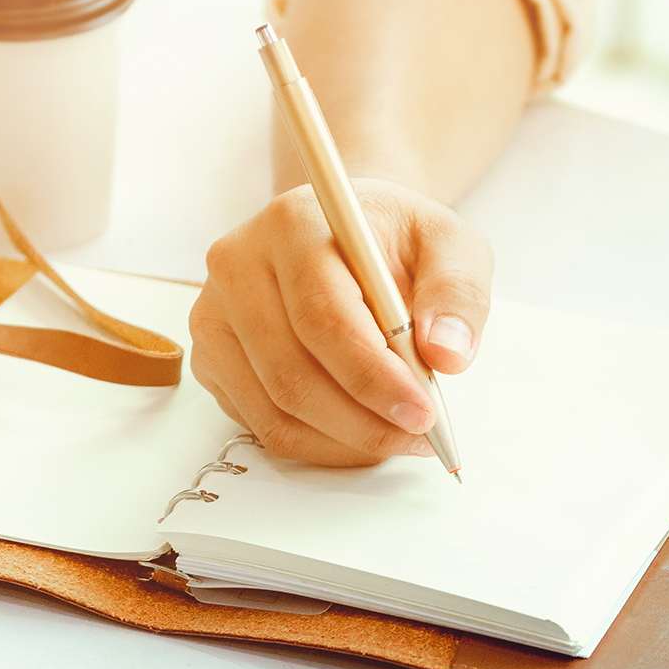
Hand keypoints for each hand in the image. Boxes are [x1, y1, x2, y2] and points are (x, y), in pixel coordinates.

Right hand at [193, 179, 492, 465]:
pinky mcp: (211, 357)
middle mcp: (237, 266)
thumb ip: (457, 293)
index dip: (373, 377)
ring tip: (397, 437)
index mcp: (293, 224)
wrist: (344, 234)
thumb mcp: (449, 244)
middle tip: (418, 436)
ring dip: (343, 441)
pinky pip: (259, 422)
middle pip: (292, 374)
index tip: (423, 413)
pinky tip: (359, 432)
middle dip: (363, 422)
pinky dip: (317, 443)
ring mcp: (214, 314)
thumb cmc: (395, 240)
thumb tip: (448, 355)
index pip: (323, 318)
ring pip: (273, 409)